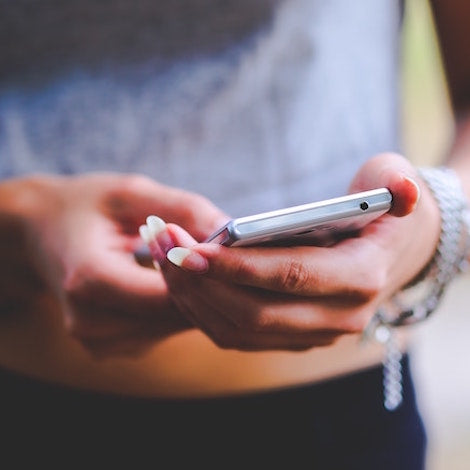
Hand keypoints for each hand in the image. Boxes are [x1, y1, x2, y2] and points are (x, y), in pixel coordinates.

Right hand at [0, 172, 227, 357]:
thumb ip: (183, 209)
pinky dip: (179, 307)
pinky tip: (182, 282)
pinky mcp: (109, 347)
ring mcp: (98, 341)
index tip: (235, 254)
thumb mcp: (131, 192)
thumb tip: (234, 231)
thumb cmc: (86, 207)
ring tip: (207, 265)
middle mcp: (90, 321)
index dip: (207, 275)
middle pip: (174, 315)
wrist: (42, 233)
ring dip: (199, 299)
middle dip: (209, 287)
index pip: (168, 294)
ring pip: (174, 327)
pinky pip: (162, 330)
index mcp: (89, 279)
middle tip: (233, 259)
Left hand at [143, 153, 439, 351]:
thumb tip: (399, 190)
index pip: (291, 277)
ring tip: (161, 257)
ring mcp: (313, 334)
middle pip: (256, 313)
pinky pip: (236, 335)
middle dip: (203, 282)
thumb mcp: (395, 183)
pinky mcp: (290, 338)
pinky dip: (202, 310)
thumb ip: (396, 182)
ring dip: (194, 298)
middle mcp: (339, 318)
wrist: (390, 250)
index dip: (237, 267)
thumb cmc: (381, 210)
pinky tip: (178, 279)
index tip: (189, 249)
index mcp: (361, 279)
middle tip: (164, 247)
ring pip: (239, 331)